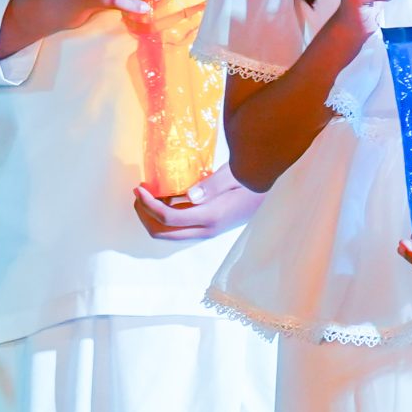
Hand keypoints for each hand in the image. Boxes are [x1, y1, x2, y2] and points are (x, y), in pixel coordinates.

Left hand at [132, 165, 263, 239]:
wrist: (272, 196)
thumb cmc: (255, 181)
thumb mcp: (236, 176)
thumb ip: (213, 185)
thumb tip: (188, 195)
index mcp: (211, 216)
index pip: (169, 217)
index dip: (149, 205)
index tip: (140, 188)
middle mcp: (206, 229)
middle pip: (162, 233)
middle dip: (144, 215)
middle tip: (138, 193)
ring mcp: (206, 231)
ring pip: (168, 234)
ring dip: (152, 217)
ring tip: (147, 194)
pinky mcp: (208, 228)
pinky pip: (179, 228)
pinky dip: (165, 217)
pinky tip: (165, 197)